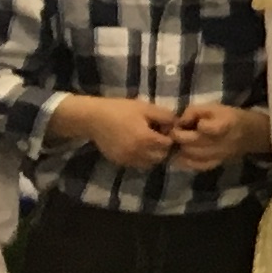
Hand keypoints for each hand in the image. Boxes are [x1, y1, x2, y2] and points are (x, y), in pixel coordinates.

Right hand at [55, 95, 179, 169]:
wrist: (92, 118)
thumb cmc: (120, 109)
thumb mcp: (145, 108)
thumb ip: (165, 116)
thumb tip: (178, 124)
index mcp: (146, 139)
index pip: (168, 144)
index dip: (169, 136)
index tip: (164, 128)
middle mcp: (138, 153)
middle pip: (161, 156)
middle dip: (163, 147)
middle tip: (157, 135)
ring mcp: (128, 160)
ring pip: (150, 163)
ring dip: (153, 155)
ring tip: (147, 141)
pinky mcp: (119, 162)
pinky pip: (137, 164)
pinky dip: (141, 158)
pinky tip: (137, 146)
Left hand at [170, 103, 267, 171]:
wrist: (248, 133)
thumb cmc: (227, 116)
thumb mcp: (213, 106)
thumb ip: (194, 111)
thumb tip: (179, 122)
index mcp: (225, 124)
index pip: (208, 128)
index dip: (197, 125)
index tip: (193, 121)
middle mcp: (222, 142)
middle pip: (193, 143)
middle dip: (179, 137)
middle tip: (176, 131)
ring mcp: (219, 155)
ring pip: (192, 155)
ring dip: (181, 148)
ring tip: (180, 141)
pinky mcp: (217, 164)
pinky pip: (197, 166)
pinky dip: (186, 161)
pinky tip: (182, 155)